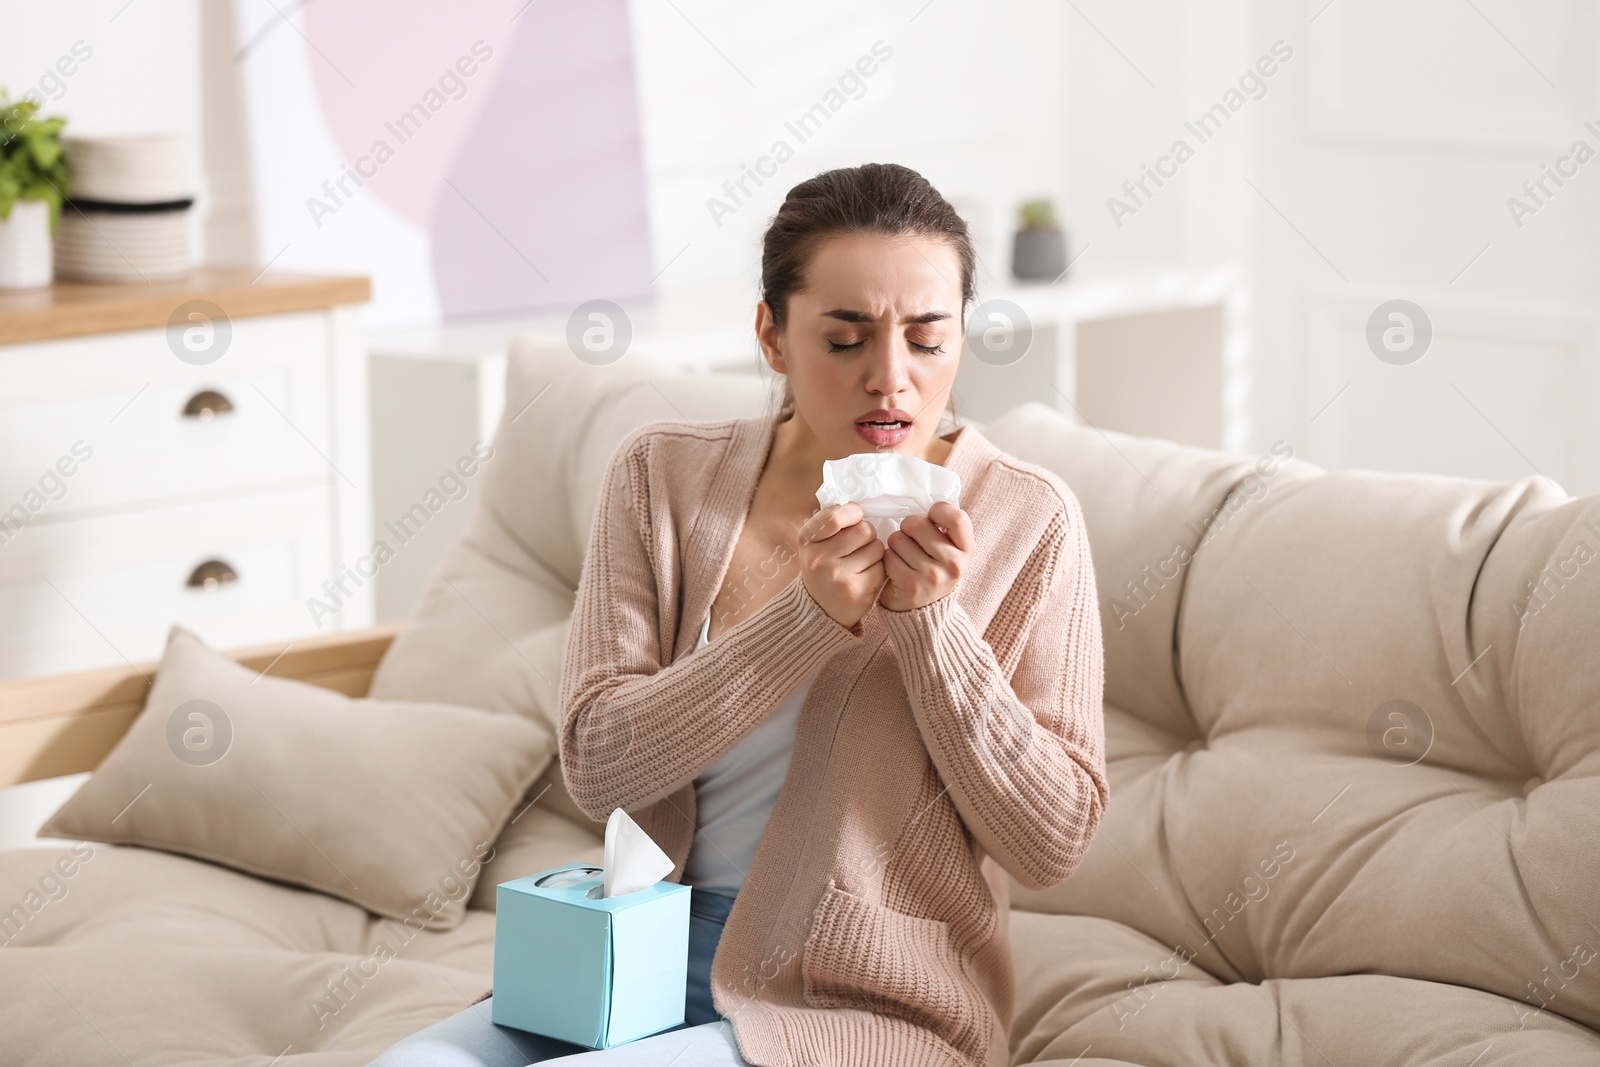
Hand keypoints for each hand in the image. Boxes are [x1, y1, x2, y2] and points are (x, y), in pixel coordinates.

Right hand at [797, 501, 884, 631]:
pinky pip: (882, 568)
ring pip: (877, 548)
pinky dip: (879, 570)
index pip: (834, 517)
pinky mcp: (857, 592)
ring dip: (876, 553)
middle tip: (859, 545)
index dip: (853, 512)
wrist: (820, 610)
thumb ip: (831, 523)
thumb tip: (857, 504)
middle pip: (865, 530)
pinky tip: (865, 576)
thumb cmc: (823, 569)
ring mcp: (838, 577)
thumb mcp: (815, 544)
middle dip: (868, 535)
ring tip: (861, 562)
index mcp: (807, 540)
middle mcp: (819, 559)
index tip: (856, 516)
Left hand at [877, 501, 972, 612]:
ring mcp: (932, 576)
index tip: (930, 517)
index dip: (938, 511)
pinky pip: (889, 556)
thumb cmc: (935, 571)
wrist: (925, 613)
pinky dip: (889, 559)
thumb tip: (933, 500)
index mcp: (967, 550)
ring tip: (904, 555)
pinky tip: (897, 568)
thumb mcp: (951, 552)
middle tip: (911, 538)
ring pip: (899, 538)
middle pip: (919, 524)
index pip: (957, 518)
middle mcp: (953, 564)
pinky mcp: (910, 585)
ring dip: (896, 543)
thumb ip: (946, 528)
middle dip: (908, 526)